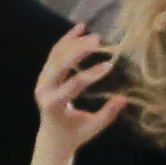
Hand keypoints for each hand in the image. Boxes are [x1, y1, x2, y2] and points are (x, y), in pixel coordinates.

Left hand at [28, 27, 122, 152]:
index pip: (73, 85)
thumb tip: (123, 99)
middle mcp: (44, 90)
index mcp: (53, 105)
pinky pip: (55, 53)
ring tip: (95, 36)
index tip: (110, 65)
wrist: (53, 137)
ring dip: (75, 42)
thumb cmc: (75, 134)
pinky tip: (80, 28)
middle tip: (99, 41)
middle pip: (60, 64)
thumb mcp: (93, 128)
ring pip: (56, 55)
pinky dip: (67, 40)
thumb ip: (107, 115)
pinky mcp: (44, 74)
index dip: (92, 74)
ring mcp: (42, 80)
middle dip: (79, 50)